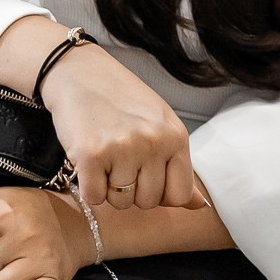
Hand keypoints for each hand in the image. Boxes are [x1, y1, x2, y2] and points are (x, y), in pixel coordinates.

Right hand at [43, 42, 206, 212]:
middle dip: (132, 190)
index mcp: (176, 136)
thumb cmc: (121, 100)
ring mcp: (123, 148)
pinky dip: (88, 187)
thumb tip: (200, 206)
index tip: (145, 175)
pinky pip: (94, 197)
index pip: (179, 194)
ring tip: (105, 157)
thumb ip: (179, 166)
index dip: (159, 192)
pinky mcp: (91, 155)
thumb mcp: (160, 125)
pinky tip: (88, 161)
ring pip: (120, 202)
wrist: (79, 73)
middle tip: (119, 160)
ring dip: (109, 188)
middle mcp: (153, 142)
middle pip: (148, 202)